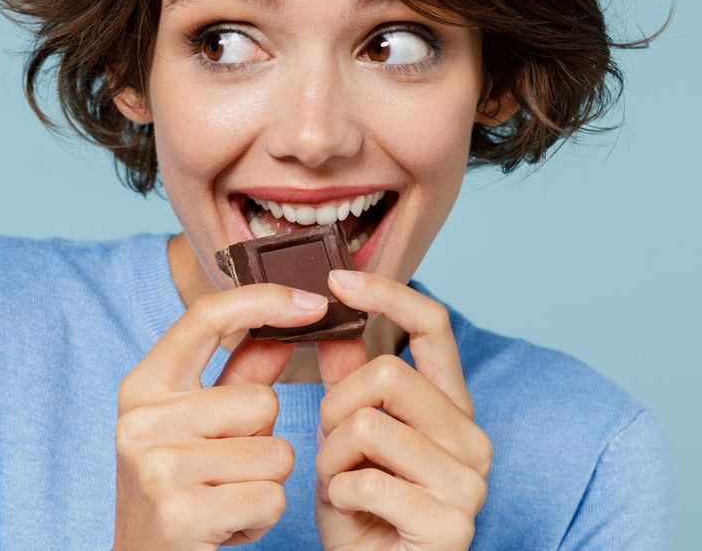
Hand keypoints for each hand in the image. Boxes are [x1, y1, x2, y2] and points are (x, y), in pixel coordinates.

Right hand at [113, 283, 329, 548]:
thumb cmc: (181, 494)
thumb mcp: (199, 429)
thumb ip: (239, 376)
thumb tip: (290, 323)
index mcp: (142, 388)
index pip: (205, 319)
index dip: (263, 301)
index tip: (315, 301)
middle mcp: (140, 421)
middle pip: (260, 400)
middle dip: (263, 440)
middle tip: (224, 473)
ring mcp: (157, 467)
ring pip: (275, 452)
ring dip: (266, 483)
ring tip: (225, 501)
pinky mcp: (182, 513)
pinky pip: (271, 497)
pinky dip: (261, 519)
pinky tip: (227, 529)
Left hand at [313, 270, 492, 550]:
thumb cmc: (364, 512)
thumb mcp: (348, 438)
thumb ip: (350, 381)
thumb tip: (335, 320)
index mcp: (449, 408)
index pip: (433, 325)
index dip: (387, 293)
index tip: (337, 281)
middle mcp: (471, 437)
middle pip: (385, 372)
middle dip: (335, 407)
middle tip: (333, 447)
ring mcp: (469, 482)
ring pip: (368, 424)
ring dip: (333, 458)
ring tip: (342, 484)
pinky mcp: (452, 524)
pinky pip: (366, 481)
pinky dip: (340, 497)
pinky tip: (354, 513)